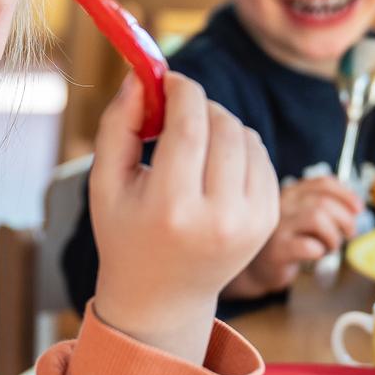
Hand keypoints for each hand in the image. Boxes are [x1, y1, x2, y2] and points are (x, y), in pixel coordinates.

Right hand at [89, 73, 278, 361]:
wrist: (163, 296)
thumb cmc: (127, 234)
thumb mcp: (105, 183)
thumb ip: (118, 125)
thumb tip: (141, 77)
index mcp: (172, 209)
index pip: (189, 127)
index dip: (181, 90)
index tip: (169, 78)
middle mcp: (219, 218)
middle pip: (222, 126)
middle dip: (199, 105)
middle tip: (175, 111)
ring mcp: (250, 222)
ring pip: (246, 137)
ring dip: (219, 124)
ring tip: (192, 142)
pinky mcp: (268, 220)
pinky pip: (261, 157)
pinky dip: (239, 147)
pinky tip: (213, 163)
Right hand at [224, 176, 362, 298]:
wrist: (257, 269)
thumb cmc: (286, 242)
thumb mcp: (302, 218)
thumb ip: (324, 208)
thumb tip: (356, 208)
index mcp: (291, 193)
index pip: (322, 183)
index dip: (346, 194)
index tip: (358, 209)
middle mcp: (282, 204)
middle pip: (324, 202)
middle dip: (345, 219)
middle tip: (348, 234)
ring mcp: (278, 226)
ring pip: (317, 219)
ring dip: (333, 236)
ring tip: (331, 247)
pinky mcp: (277, 250)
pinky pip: (308, 246)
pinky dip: (320, 250)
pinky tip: (316, 255)